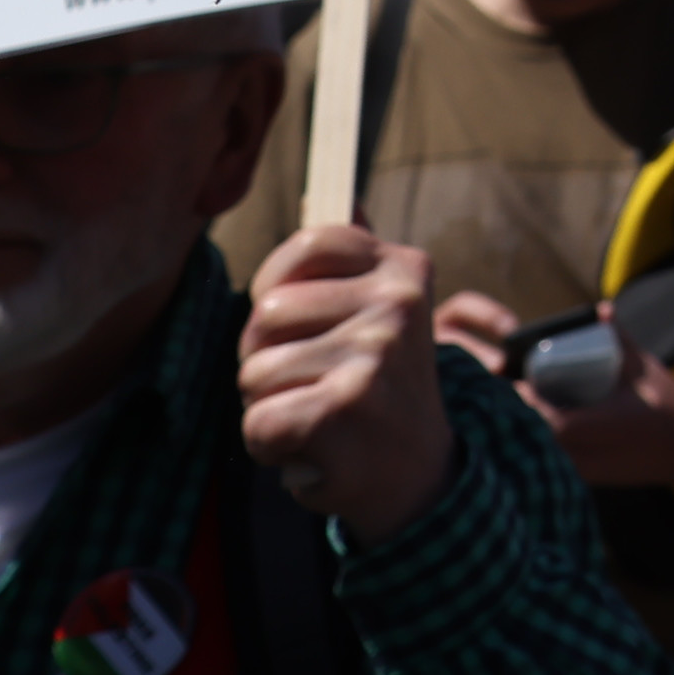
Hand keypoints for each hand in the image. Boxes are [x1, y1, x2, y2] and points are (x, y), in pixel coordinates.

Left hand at [237, 227, 454, 544]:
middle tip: (313, 384)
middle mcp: (397, 304)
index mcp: (404, 270)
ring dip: (270, 408)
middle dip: (267, 359)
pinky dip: (270, 448)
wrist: (419, 476)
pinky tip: (310, 450)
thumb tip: (343, 197)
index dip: (277, 285)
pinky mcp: (344, 409)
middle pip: (265, 316)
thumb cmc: (381, 392)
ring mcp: (373, 355)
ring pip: (254, 374)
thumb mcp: (386, 316)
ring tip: (317, 418)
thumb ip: (358, 263)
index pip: (307, 245)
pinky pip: (257, 422)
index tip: (295, 322)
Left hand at [494, 317, 673, 490]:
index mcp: (593, 424)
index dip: (516, 400)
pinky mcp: (586, 480)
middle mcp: (582, 453)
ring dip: (524, 435)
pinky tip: (535, 433)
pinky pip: (551, 465)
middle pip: (528, 439)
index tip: (506, 381)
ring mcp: (583, 470)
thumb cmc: (669, 404)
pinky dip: (540, 449)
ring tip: (514, 413)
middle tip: (502, 395)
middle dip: (512, 417)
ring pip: (536, 457)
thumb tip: (601, 311)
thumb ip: (618, 338)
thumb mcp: (643, 367)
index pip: (539, 416)